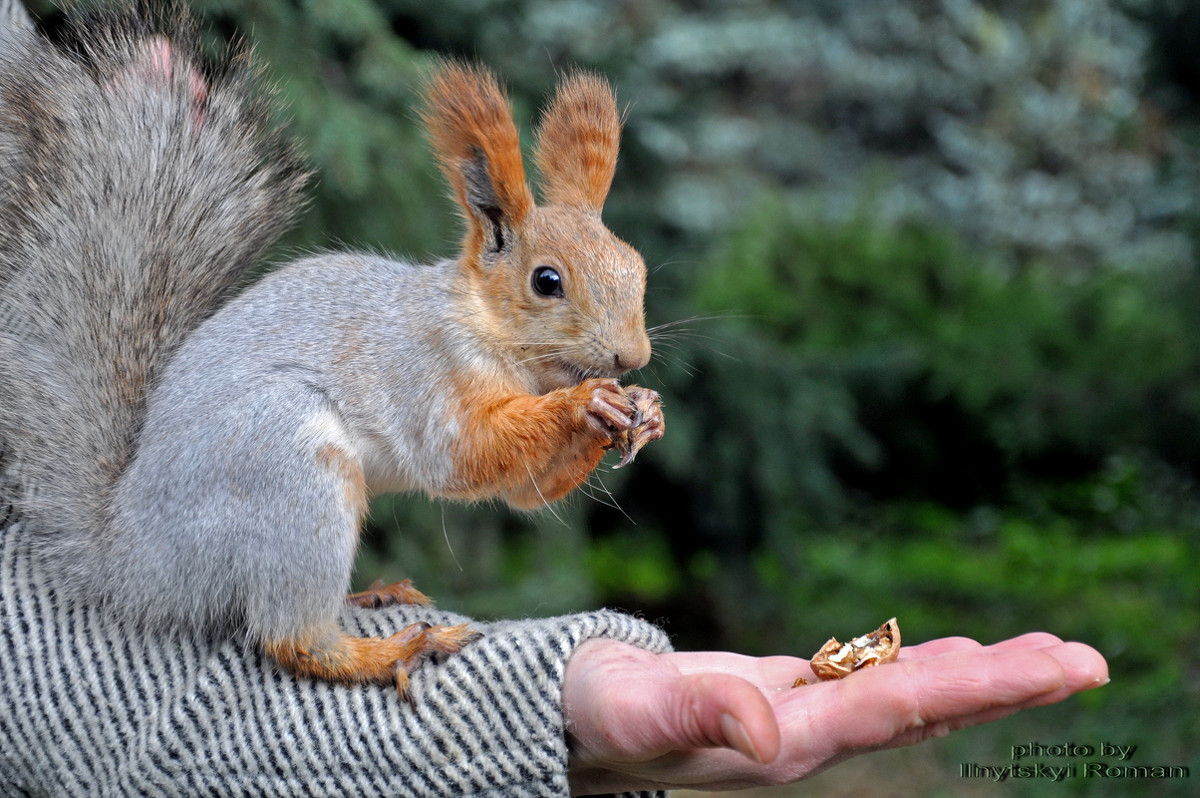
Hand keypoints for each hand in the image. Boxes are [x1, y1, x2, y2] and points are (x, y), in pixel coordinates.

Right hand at [563, 633, 1107, 793]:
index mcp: (789, 741)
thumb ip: (700, 719)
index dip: (975, 687)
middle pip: (927, 710)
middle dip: (1006, 685)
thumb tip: (766, 735)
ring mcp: (807, 718)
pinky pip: (875, 683)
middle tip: (1086, 662)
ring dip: (980, 675)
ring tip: (1048, 660)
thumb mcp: (639, 715)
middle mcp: (814, 736)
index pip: (899, 711)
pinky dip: (924, 666)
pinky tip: (952, 657)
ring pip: (910, 697)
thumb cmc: (602, 717)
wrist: (577, 717)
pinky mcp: (792, 697)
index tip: (1047, 669)